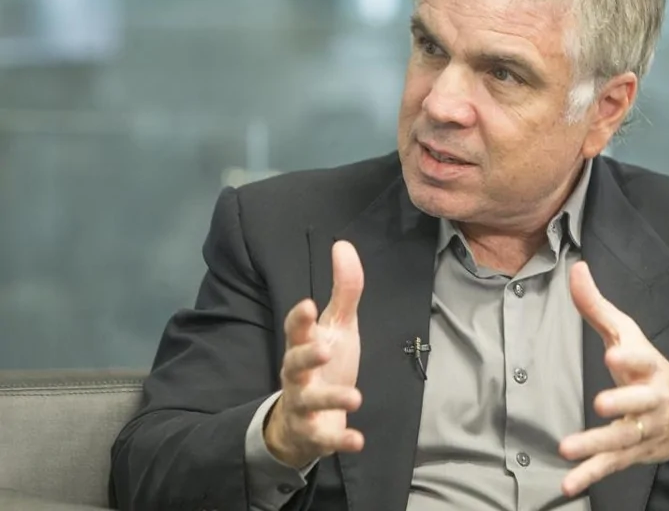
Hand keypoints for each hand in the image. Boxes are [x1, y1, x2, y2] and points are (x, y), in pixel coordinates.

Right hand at [264, 240, 364, 467]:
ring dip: (332, 398)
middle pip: (294, 364)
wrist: (305, 421)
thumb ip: (344, 290)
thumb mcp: (339, 327)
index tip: (307, 304)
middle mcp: (298, 375)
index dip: (300, 319)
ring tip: (356, 396)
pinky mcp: (315, 433)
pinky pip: (325, 438)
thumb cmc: (324, 365)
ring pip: (310, 401)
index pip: (296, 330)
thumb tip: (343, 245)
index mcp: (304, 346)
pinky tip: (359, 439)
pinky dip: (340, 439)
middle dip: (307, 356)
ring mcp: (304, 405)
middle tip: (325, 349)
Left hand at [559, 261, 668, 496]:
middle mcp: (651, 399)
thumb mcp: (626, 334)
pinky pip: (612, 465)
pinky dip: (590, 475)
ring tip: (567, 449)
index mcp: (649, 366)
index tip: (615, 354)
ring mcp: (644, 429)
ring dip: (596, 445)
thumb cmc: (648, 366)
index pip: (642, 359)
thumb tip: (576, 268)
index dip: (630, 357)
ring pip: (622, 438)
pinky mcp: (635, 452)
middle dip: (622, 402)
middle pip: (639, 402)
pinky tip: (568, 482)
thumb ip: (597, 306)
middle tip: (600, 403)